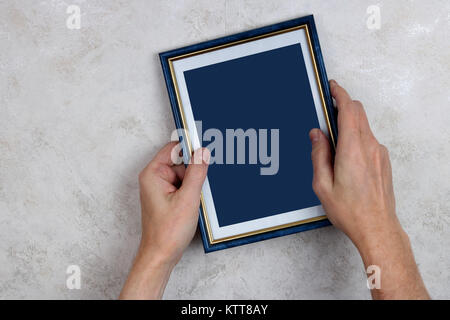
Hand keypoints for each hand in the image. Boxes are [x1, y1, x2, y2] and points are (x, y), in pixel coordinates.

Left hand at [120, 142, 208, 298]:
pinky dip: (191, 192)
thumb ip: (197, 172)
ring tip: (192, 201)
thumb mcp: (188, 198)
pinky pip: (183, 186)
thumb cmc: (167, 232)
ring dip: (193, 184)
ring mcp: (161, 189)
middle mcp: (154, 179)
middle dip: (194, 171)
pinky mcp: (167, 198)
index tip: (204, 148)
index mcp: (153, 174)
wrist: (161, 255)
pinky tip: (192, 205)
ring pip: (185, 175)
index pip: (173, 148)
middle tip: (198, 186)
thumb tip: (203, 152)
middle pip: (181, 162)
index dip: (189, 147)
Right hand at [310, 80, 428, 298]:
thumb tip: (316, 135)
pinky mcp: (383, 160)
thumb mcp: (322, 184)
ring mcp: (379, 153)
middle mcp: (369, 147)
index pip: (348, 110)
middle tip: (328, 107)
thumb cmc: (351, 210)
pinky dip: (356, 135)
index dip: (339, 94)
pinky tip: (345, 151)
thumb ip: (318, 154)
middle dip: (343, 104)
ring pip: (363, 125)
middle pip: (358, 112)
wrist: (377, 227)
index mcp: (352, 149)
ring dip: (349, 122)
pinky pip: (368, 139)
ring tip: (332, 136)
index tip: (332, 87)